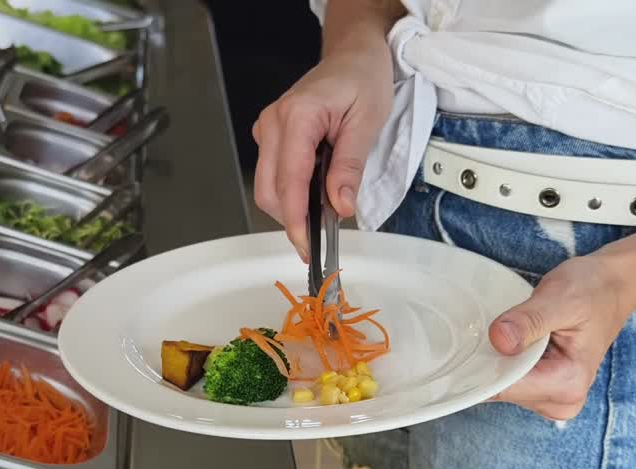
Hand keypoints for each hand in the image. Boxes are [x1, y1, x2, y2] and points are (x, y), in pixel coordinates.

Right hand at [252, 35, 393, 260]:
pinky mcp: (271, 137)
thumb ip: (350, 166)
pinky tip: (314, 193)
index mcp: (298, 116)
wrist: (352, 56)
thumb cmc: (363, 79)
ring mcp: (268, 129)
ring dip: (292, 208)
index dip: (296, 220)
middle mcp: (274, 122)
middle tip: (320, 239)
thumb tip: (339, 207)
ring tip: (323, 212)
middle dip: (292, 220)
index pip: (289, 180)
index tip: (308, 246)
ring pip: (267, 187)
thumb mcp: (368, 123)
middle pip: (269, 190)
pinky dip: (291, 194)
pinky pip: (273, 176)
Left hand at [489, 255, 634, 419]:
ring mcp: (553, 400)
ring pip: (502, 387)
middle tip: (501, 327)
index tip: (471, 343)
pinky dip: (506, 362)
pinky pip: (509, 383)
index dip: (483, 365)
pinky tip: (517, 342)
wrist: (612, 288)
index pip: (506, 388)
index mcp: (569, 383)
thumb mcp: (559, 298)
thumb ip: (529, 321)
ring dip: (499, 360)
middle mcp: (563, 401)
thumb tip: (499, 341)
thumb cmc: (591, 290)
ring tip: (516, 332)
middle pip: (501, 391)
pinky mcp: (544, 391)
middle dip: (491, 361)